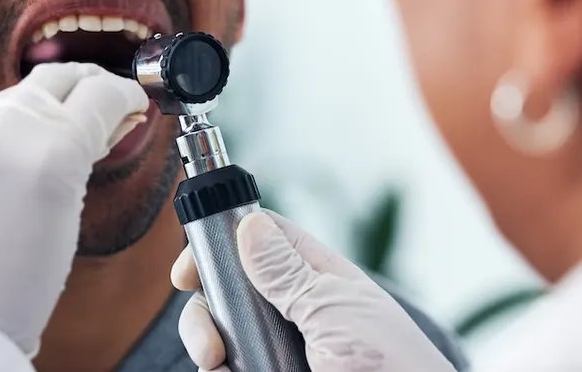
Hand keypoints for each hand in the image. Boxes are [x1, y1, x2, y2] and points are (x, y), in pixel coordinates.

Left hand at [0, 63, 147, 355]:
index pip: (102, 92)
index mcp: (53, 152)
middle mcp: (1, 132)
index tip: (131, 103)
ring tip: (47, 147)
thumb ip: (82, 157)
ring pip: (9, 102)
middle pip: (56, 78)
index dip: (126, 95)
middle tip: (100, 103)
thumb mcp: (70, 219)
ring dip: (34, 115)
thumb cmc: (13, 295)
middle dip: (84, 87)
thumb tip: (100, 123)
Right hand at [171, 210, 454, 371]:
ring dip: (208, 348)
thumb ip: (288, 273)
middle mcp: (295, 314)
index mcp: (318, 281)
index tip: (188, 272)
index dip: (220, 246)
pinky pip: (227, 371)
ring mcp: (282, 353)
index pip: (259, 240)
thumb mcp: (336, 314)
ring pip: (221, 338)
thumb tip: (249, 225)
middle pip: (227, 293)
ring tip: (217, 368)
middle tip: (209, 345)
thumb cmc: (393, 371)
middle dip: (206, 313)